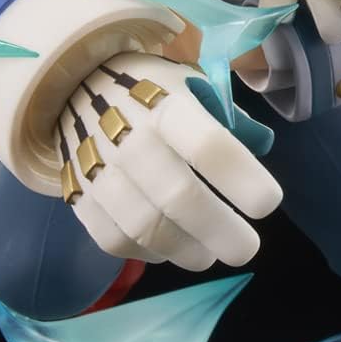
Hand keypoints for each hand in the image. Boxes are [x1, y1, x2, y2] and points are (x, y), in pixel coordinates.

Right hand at [56, 52, 280, 270]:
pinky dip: (148, 253)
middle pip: (179, 198)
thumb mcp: (191, 86)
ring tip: (208, 255)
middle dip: (221, 232)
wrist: (72, 86)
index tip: (267, 203)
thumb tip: (263, 143)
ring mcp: (98, 171)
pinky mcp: (78, 197)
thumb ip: (229, 116)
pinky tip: (168, 249)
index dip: (242, 179)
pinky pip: (115, 240)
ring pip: (146, 228)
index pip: (209, 147)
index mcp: (166, 107)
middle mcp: (129, 139)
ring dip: (186, 251)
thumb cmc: (148, 90)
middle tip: (247, 249)